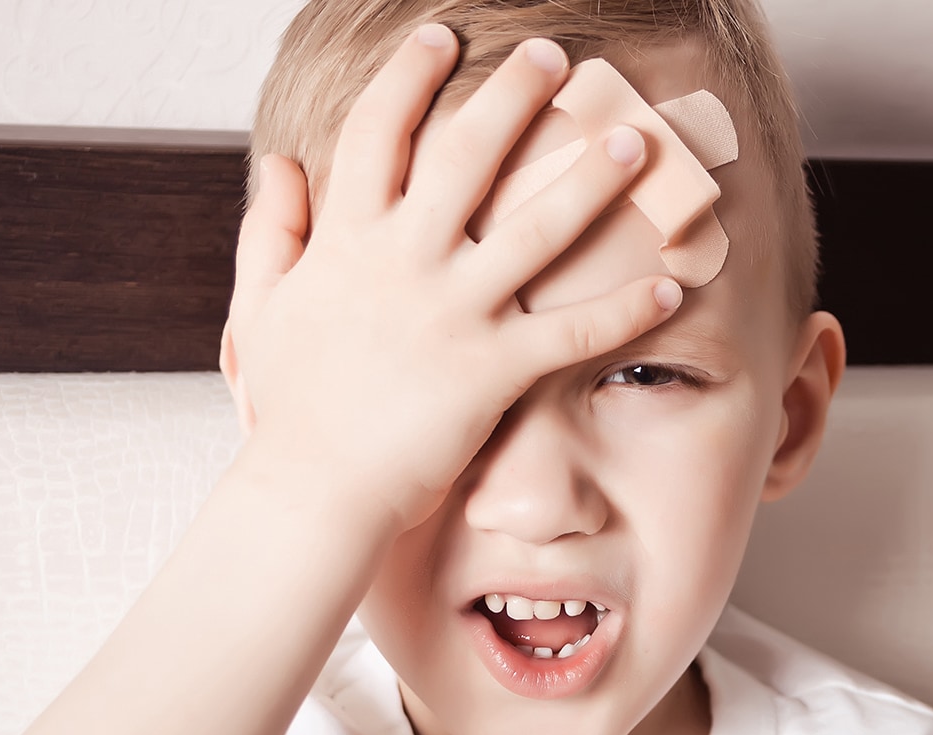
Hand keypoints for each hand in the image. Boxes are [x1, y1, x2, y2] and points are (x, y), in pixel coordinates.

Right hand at [221, 26, 682, 531]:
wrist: (312, 491)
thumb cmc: (290, 405)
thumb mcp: (261, 308)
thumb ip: (268, 232)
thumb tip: (278, 165)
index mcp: (347, 241)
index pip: (376, 134)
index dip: (406, 78)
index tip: (437, 39)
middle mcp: (403, 262)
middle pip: (467, 156)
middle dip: (513, 97)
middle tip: (555, 58)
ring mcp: (451, 314)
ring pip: (536, 229)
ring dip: (591, 183)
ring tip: (636, 144)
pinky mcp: (490, 371)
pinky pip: (571, 331)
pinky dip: (624, 309)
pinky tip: (672, 287)